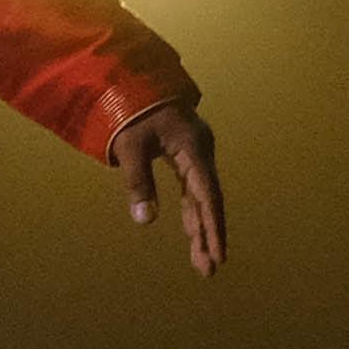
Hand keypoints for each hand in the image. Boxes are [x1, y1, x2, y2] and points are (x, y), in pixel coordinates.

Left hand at [110, 102, 227, 276]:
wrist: (134, 79)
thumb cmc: (131, 110)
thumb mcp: (130, 146)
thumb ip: (138, 182)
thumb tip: (145, 220)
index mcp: (193, 149)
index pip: (207, 197)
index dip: (213, 228)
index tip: (219, 255)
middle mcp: (201, 153)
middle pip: (208, 202)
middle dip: (208, 236)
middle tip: (209, 270)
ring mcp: (196, 154)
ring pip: (201, 198)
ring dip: (201, 228)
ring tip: (203, 262)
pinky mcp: (187, 155)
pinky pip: (193, 189)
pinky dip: (192, 212)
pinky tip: (193, 232)